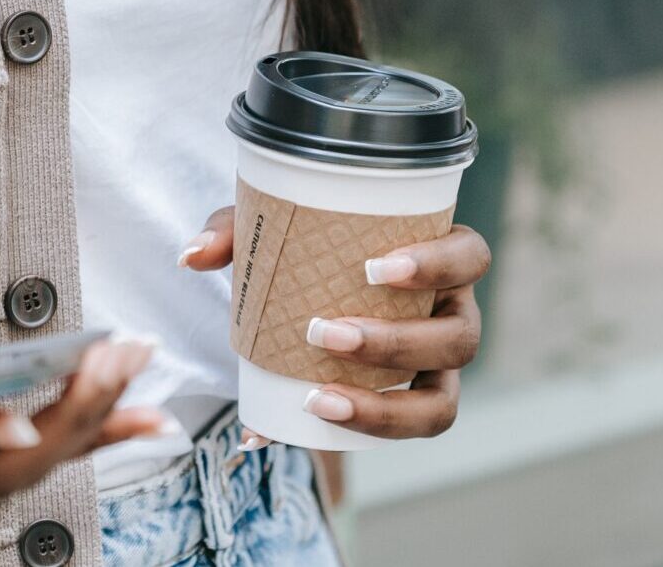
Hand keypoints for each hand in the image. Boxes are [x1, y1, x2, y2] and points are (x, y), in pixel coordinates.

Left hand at [180, 206, 490, 442]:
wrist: (304, 290)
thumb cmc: (308, 247)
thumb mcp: (272, 229)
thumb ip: (232, 231)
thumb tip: (192, 256)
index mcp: (439, 258)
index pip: (470, 255)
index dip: (438, 263)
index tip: (374, 268)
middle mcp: (451, 313)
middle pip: (458, 338)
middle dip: (395, 343)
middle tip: (324, 333)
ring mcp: (437, 367)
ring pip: (440, 403)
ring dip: (385, 407)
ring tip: (320, 396)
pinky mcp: (410, 405)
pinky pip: (402, 432)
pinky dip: (355, 433)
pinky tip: (293, 428)